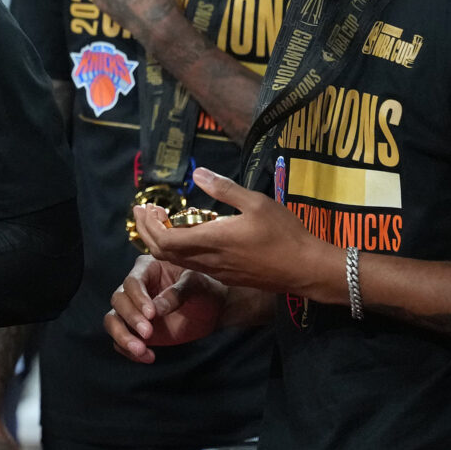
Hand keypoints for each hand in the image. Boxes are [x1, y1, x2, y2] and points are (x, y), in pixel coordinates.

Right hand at [105, 255, 225, 362]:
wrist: (214, 309)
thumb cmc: (205, 289)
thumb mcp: (197, 285)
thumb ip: (178, 293)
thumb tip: (156, 308)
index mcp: (147, 269)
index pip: (132, 282)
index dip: (138, 299)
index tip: (151, 315)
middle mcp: (135, 288)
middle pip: (118, 301)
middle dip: (130, 319)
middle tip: (148, 333)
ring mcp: (133, 310)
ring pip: (113, 321)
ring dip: (122, 336)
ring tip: (141, 350)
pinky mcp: (135, 331)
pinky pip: (121, 340)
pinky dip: (129, 350)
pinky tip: (148, 356)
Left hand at [133, 168, 325, 293]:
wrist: (305, 269)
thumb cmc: (284, 233)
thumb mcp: (256, 203)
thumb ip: (224, 189)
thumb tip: (197, 173)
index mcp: (213, 240)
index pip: (165, 240)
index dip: (149, 226)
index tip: (146, 206)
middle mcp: (209, 260)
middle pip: (164, 253)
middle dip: (147, 232)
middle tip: (145, 211)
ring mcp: (217, 272)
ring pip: (177, 261)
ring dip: (163, 241)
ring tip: (162, 219)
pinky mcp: (227, 277)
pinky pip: (192, 265)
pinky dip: (179, 250)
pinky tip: (189, 234)